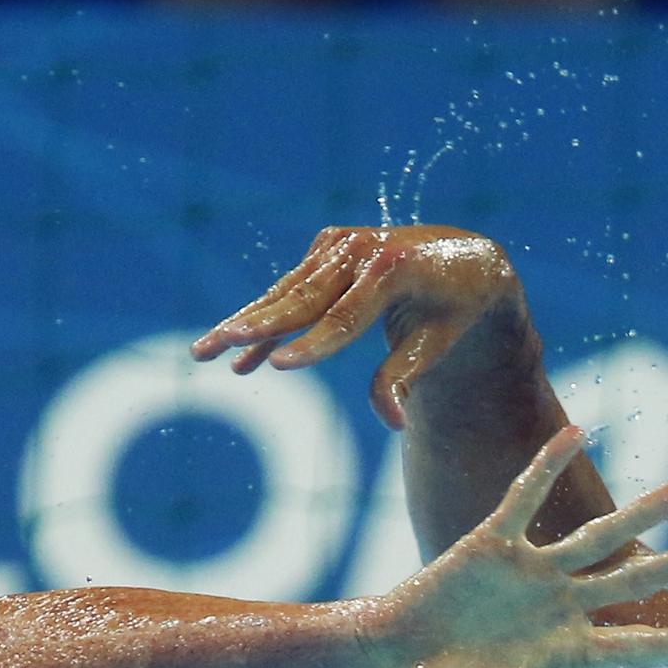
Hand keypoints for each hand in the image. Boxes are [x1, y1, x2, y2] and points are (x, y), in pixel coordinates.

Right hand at [189, 225, 537, 429]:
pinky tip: (239, 354)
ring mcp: (340, 243)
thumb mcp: (437, 343)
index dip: (313, 345)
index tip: (278, 368)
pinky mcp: (327, 246)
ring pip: (286, 294)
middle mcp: (361, 249)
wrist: (464, 258)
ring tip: (203, 352)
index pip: (346, 316)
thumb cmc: (453, 309)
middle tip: (211, 349)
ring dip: (245, 325)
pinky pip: (291, 289)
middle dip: (253, 328)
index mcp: (394, 269)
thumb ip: (405, 376)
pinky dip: (266, 319)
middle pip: (301, 299)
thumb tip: (393, 423)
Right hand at [380, 427, 667, 667]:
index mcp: (567, 655)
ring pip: (598, 537)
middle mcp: (560, 609)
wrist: (389, 666)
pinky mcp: (492, 544)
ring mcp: (532, 575)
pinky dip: (547, 466)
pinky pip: (526, 498)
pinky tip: (578, 432)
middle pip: (634, 583)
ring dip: (640, 513)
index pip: (634, 648)